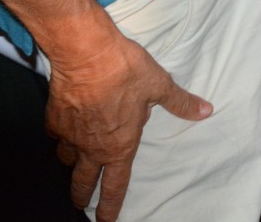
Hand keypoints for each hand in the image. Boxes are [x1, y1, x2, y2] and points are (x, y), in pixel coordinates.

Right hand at [46, 28, 212, 221]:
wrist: (86, 54)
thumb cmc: (126, 71)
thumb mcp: (159, 85)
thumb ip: (180, 102)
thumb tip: (206, 111)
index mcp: (119, 146)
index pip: (115, 186)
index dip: (111, 207)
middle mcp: (92, 147)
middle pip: (83, 182)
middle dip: (83, 196)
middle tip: (82, 203)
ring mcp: (70, 135)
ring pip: (67, 160)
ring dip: (72, 165)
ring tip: (75, 165)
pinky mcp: (54, 119)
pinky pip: (56, 136)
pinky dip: (60, 138)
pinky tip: (63, 131)